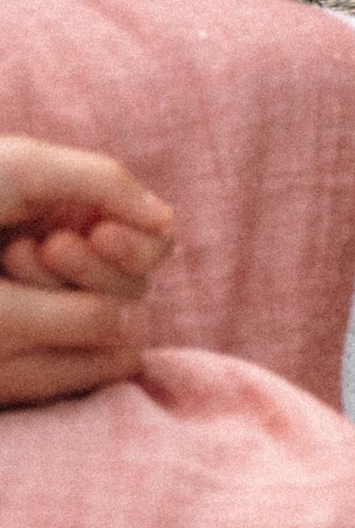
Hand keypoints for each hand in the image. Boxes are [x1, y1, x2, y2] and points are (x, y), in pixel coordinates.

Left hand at [0, 136, 174, 405]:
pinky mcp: (36, 342)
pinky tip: (10, 298)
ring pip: (115, 324)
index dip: (138, 245)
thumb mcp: (23, 169)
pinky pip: (85, 358)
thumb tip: (166, 220)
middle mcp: (77, 262)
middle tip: (27, 252)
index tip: (95, 234)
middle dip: (91, 271)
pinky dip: (49, 330)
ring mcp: (57, 305)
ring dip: (61, 295)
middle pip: (140, 286)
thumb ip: (102, 181)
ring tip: (8, 268)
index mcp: (80, 214)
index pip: (154, 241)